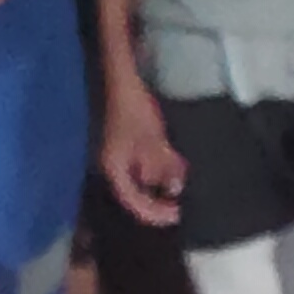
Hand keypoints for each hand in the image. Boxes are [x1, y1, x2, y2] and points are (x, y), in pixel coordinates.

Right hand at [98, 74, 184, 228]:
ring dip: (160, 182)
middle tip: (178, 204)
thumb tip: (175, 189)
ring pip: (140, 179)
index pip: (134, 201)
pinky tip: (173, 162)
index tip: (176, 213)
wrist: (121, 80)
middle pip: (136, 193)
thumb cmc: (134, 110)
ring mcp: (118, 155)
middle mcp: (113, 166)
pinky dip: (158, 167)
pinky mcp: (125, 144)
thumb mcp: (154, 140)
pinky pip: (142, 164)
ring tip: (180, 178)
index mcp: (115, 169)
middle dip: (158, 199)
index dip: (154, 212)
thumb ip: (164, 166)